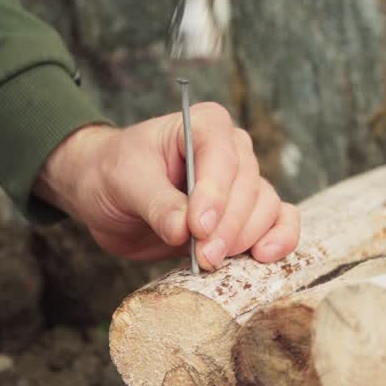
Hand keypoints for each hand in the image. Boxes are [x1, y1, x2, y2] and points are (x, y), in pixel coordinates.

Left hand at [35, 104, 300, 269]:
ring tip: (211, 260)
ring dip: (244, 239)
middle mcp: (232, 150)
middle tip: (204, 255)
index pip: (222, 156)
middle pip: (248, 187)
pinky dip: (278, 240)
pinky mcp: (245, 217)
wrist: (106, 197)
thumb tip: (184, 231)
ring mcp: (242, 184)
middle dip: (227, 226)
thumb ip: (157, 203)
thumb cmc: (113, 174)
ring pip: (266, 208)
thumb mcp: (123, 181)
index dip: (215, 194)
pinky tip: (263, 257)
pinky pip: (279, 223)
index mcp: (204, 126)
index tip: (198, 228)